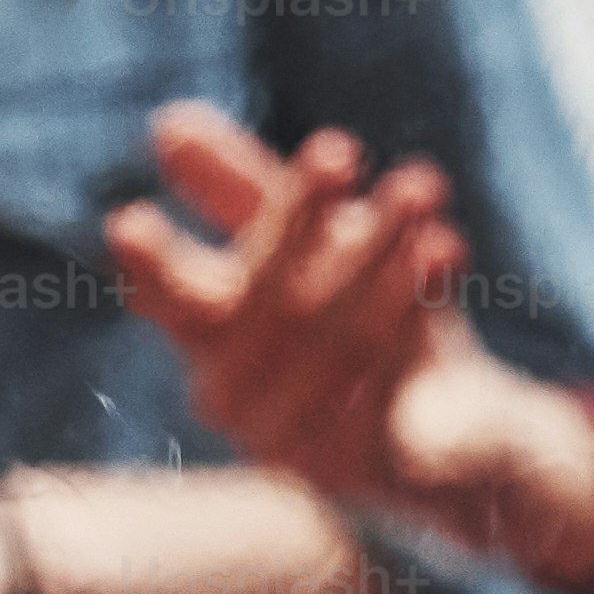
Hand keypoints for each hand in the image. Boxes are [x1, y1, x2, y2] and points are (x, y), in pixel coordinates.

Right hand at [108, 103, 593, 593]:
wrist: (465, 427)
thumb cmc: (370, 320)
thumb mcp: (306, 238)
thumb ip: (237, 186)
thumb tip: (167, 124)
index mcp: (206, 336)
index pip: (165, 297)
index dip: (149, 266)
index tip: (128, 225)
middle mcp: (231, 397)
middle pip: (261, 302)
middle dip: (300, 219)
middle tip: (340, 149)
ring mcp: (289, 443)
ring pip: (330, 338)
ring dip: (376, 255)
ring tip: (421, 187)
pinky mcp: (357, 469)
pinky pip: (380, 388)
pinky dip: (412, 315)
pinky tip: (443, 251)